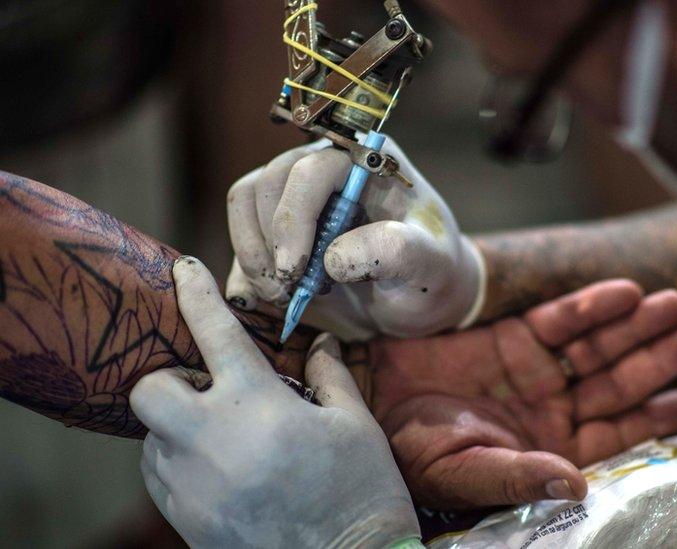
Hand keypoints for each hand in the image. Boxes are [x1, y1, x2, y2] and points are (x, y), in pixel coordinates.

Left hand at [131, 257, 418, 547]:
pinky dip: (180, 460)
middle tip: (211, 389)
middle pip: (148, 389)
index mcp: (256, 405)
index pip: (212, 331)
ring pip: (152, 435)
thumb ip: (328, 375)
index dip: (196, 293)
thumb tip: (320, 341)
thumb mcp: (354, 424)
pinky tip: (221, 466)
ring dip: (179, 423)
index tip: (184, 271)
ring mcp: (191, 485)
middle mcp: (210, 441)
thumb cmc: (360, 490)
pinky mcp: (185, 520)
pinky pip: (161, 475)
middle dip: (170, 379)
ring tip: (226, 434)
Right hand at [225, 137, 483, 339]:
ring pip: (244, 202)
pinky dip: (244, 269)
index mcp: (367, 162)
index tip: (293, 271)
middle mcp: (327, 166)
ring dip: (252, 254)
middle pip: (267, 184)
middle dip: (268, 242)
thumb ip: (396, 251)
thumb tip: (333, 257)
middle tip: (288, 291)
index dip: (292, 219)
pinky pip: (242, 234)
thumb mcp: (430, 266)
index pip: (310, 170)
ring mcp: (298, 193)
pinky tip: (267, 300)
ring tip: (282, 295)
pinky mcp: (279, 225)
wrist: (421, 298)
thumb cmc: (432, 274)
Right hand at [365, 280, 676, 508]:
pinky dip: (593, 307)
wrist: (373, 404)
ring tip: (675, 306)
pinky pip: (562, 319)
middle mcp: (553, 407)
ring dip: (637, 327)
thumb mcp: (467, 474)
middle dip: (659, 359)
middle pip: (619, 382)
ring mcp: (538, 369)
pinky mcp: (516, 336)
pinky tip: (626, 294)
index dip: (654, 416)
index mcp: (551, 447)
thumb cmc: (416, 452)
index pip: (617, 432)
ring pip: (600, 347)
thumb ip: (520, 479)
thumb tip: (574, 487)